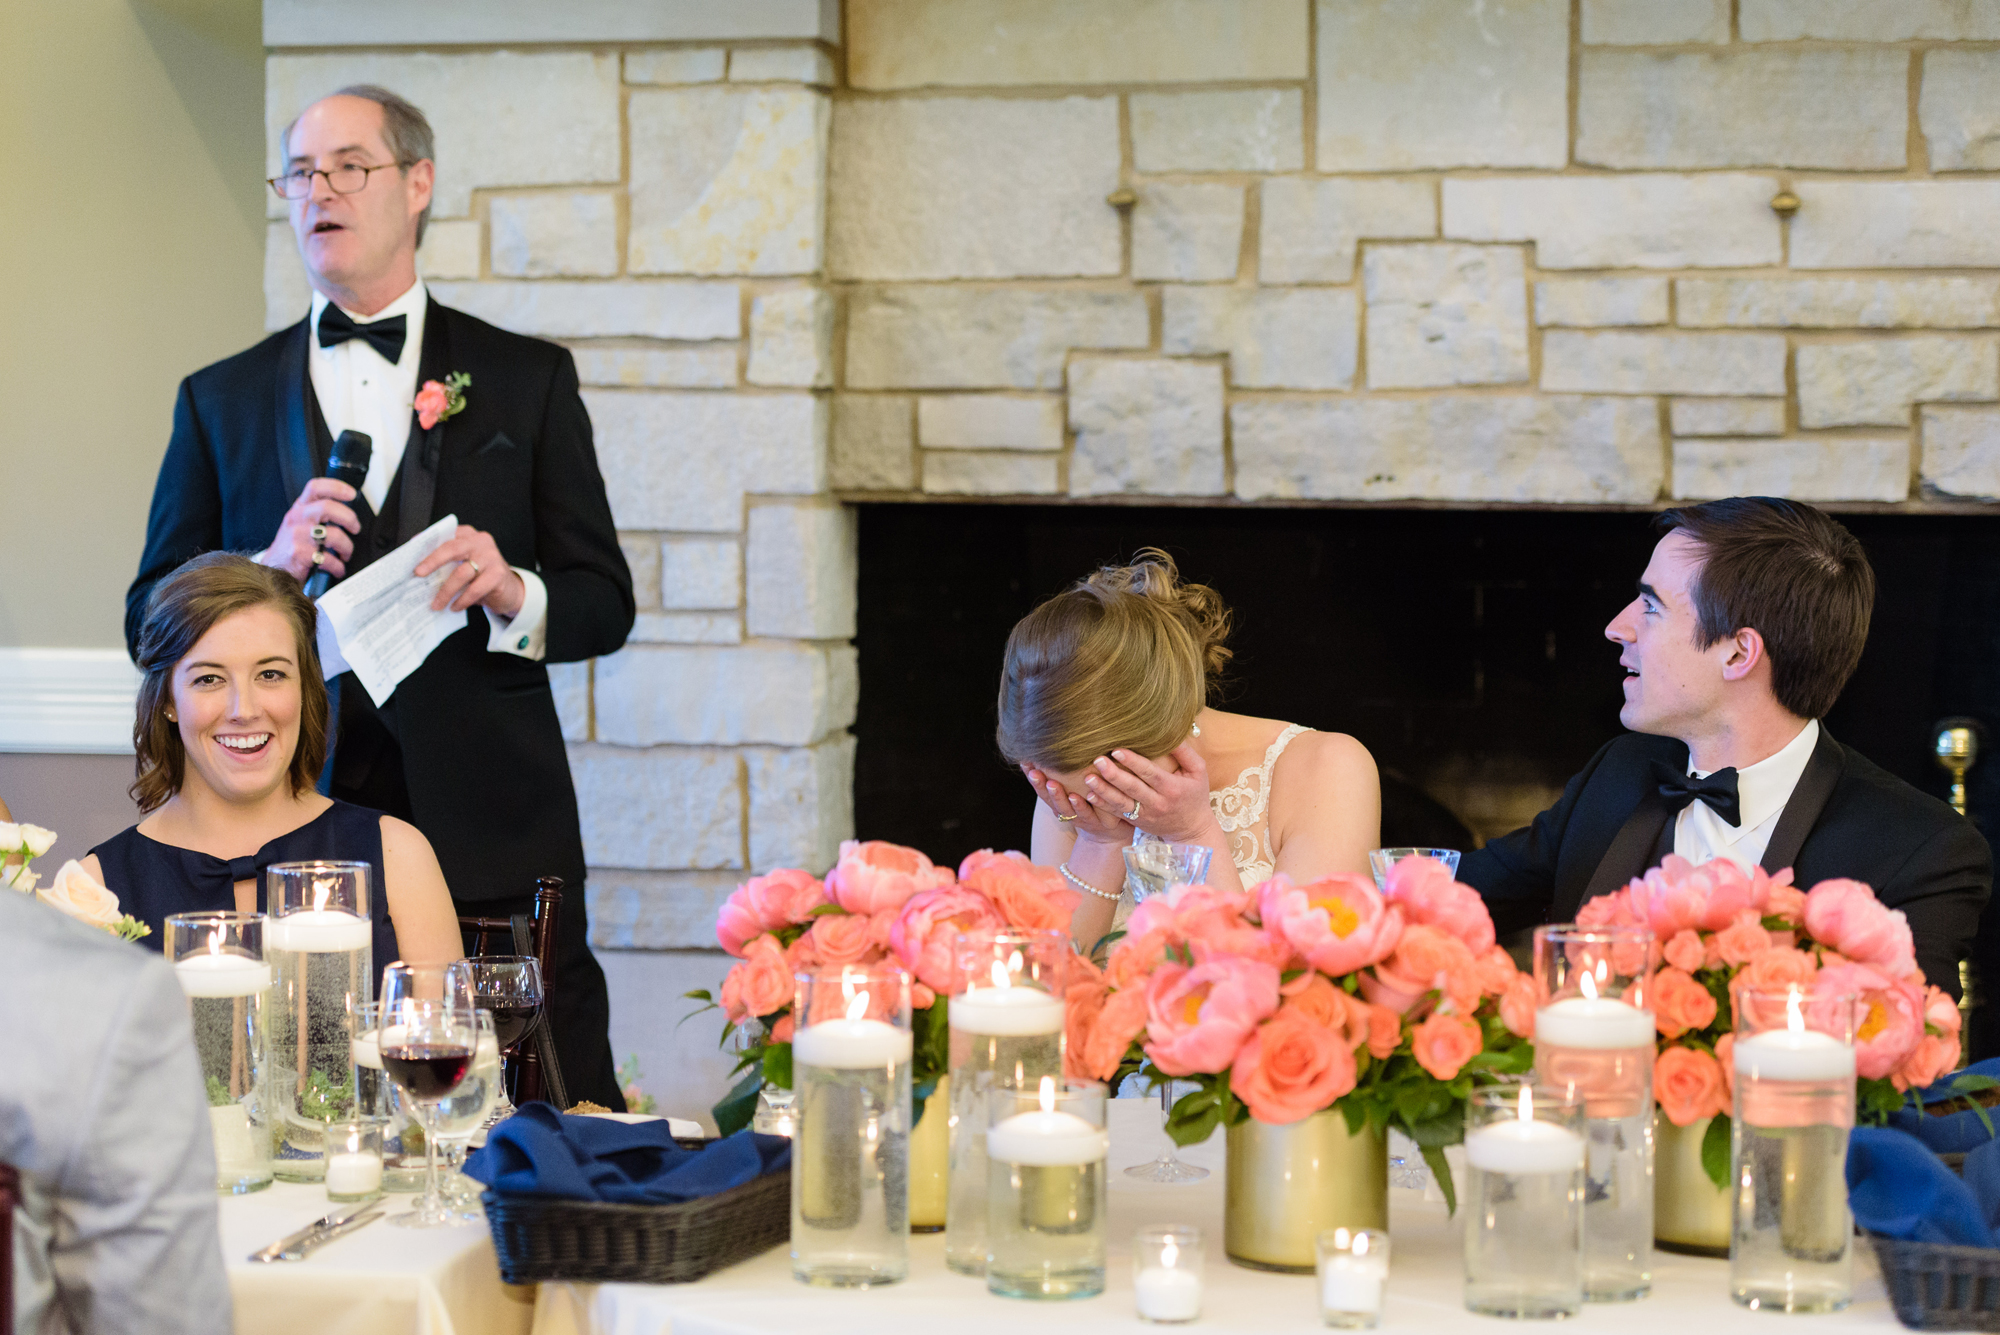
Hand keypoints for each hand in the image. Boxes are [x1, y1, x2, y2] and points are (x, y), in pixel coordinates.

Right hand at [259, 478, 360, 581]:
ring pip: (333, 535)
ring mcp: (297, 536)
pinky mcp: (299, 554)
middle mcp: (297, 518)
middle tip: (355, 528)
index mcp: (300, 508)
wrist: (274, 568)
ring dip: (347, 547)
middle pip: (328, 507)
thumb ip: (318, 512)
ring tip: (345, 553)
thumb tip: (346, 511)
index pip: (315, 488)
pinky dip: (338, 566)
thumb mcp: (300, 522)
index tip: (352, 493)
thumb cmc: (292, 544)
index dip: (336, 487)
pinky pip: (329, 558)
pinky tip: (337, 568)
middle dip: (349, 518)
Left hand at [414, 525, 524, 616]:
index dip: (427, 545)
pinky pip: (475, 589)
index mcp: (468, 535)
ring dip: (446, 591)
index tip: (411, 556)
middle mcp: (480, 542)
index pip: (444, 537)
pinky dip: (462, 600)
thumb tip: (417, 570)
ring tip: (436, 604)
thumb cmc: (479, 576)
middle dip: (432, 561)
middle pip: (452, 549)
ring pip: (462, 573)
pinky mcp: (498, 574)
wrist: (509, 590)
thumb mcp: (463, 563)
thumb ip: (445, 561)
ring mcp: (491, 557)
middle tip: (418, 574)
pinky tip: (455, 607)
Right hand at [1021, 763, 1130, 846]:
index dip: (1033, 778)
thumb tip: (1056, 741)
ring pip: (1066, 808)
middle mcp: (1067, 812)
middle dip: (1040, 786)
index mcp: (1060, 802)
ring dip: (1058, 796)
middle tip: (1034, 772)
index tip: (1025, 762)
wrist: (1115, 827)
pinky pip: (1088, 814)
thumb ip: (1070, 771)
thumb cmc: (1095, 801)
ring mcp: (1081, 819)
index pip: (1042, 788)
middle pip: (1050, 800)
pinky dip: (1081, 806)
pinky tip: (1076, 796)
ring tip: (1052, 784)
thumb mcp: (1080, 786)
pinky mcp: (1099, 824)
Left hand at [1084, 742, 1214, 843]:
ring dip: (1103, 790)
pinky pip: (1117, 813)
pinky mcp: (1136, 821)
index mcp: (1171, 788)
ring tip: (1088, 778)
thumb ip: (1185, 753)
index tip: (1117, 750)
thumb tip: (1170, 733)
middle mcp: (1157, 802)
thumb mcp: (1198, 772)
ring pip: (1121, 803)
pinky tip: (1090, 795)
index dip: (1133, 762)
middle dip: (1113, 774)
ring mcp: (1145, 814)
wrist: (1191, 831)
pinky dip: (1103, 805)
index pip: (1149, 773)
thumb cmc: (1195, 796)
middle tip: (1098, 760)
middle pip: (1132, 788)